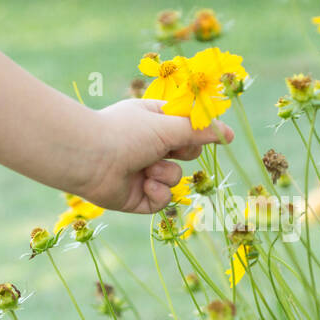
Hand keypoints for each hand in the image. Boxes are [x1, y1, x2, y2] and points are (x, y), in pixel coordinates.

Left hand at [77, 98, 233, 212]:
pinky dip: (156, 194)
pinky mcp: (137, 198)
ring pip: (175, 178)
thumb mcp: (168, 125)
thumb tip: (229, 134)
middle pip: (187, 153)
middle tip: (169, 149)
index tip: (213, 133)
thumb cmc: (125, 133)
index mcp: (153, 120)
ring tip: (146, 170)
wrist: (89, 159)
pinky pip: (163, 200)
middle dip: (182, 153)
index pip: (187, 125)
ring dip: (165, 174)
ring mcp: (143, 172)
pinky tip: (143, 186)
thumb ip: (200, 130)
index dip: (197, 130)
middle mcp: (148, 145)